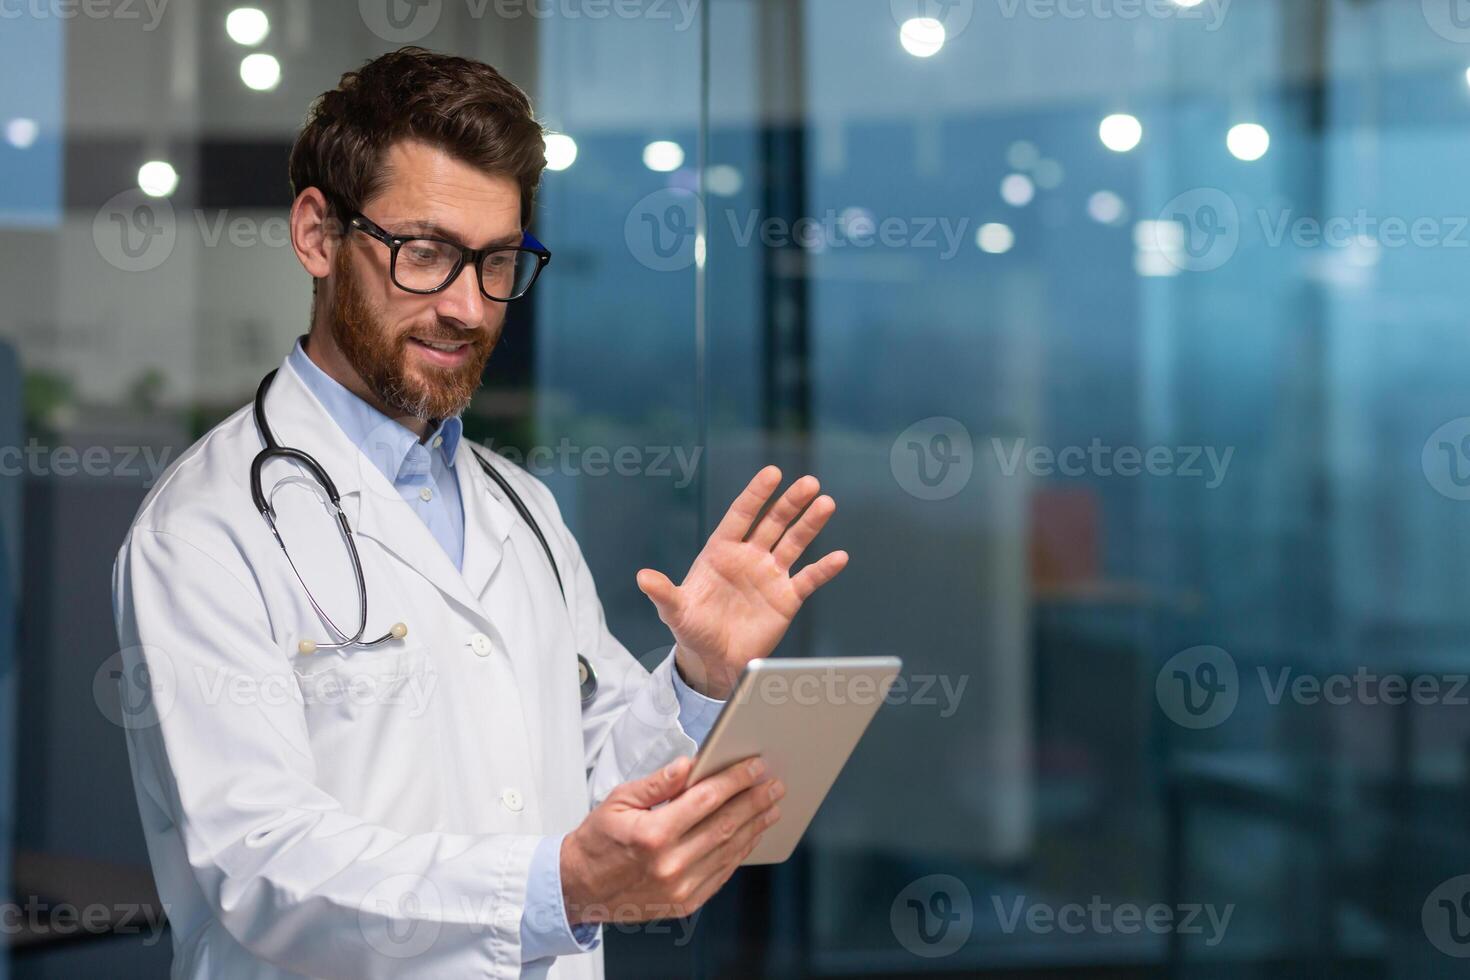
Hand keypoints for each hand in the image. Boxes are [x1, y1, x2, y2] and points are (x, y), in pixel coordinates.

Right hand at [559, 756, 783, 924]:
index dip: (736, 780)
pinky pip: (722, 873)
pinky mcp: (685, 903)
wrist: (579, 888)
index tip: (755, 766)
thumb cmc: (598, 840)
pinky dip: (741, 851)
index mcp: (652, 834)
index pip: (707, 799)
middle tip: (774, 784)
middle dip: (755, 800)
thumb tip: (690, 763)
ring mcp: (680, 887)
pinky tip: (751, 834)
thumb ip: (658, 783)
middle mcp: (670, 864)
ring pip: (730, 850)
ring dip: (755, 825)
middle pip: (726, 824)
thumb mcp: (619, 801)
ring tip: (771, 806)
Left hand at [636, 466, 848, 698]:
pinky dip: (823, 569)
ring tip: (826, 503)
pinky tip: (840, 557)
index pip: (741, 515)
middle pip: (773, 522)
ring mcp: (770, 575)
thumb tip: (642, 577)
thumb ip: (663, 593)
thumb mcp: (675, 612)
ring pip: (794, 543)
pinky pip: (808, 579)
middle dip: (790, 502)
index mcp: (721, 552)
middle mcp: (749, 557)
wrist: (715, 660)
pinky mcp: (786, 597)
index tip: (772, 473)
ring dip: (810, 524)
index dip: (756, 495)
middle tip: (809, 482)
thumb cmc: (693, 630)